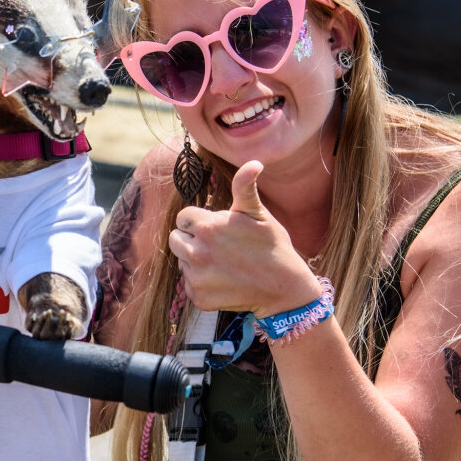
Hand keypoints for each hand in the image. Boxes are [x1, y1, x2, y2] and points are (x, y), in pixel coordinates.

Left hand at [167, 161, 318, 315]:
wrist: (284, 288)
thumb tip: (253, 162)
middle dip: (192, 239)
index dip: (200, 221)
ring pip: (181, 261)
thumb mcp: (259, 213)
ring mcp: (197, 278)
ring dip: (195, 260)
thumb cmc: (272, 246)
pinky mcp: (199, 298)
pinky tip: (223, 279)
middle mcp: (197, 253)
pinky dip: (201, 282)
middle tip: (218, 245)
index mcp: (207, 228)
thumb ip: (245, 188)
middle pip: (176, 239)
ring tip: (223, 262)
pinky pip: (189, 284)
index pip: (183, 217)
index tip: (218, 228)